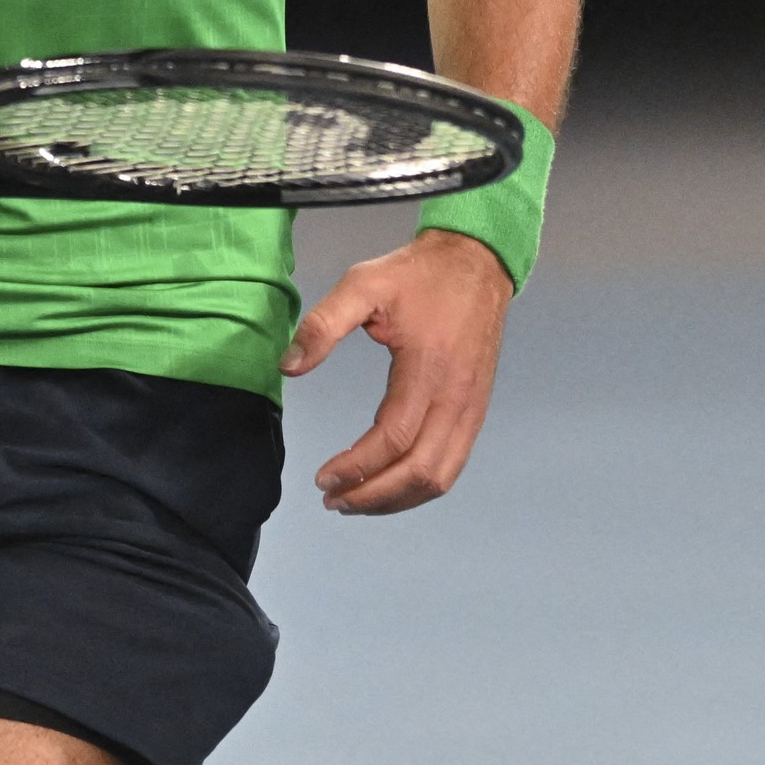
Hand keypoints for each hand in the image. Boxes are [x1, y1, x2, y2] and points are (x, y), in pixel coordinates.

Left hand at [280, 229, 514, 513]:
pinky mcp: (475, 410)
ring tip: (357, 501)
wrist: (476, 263)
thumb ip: (323, 325)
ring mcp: (471, 408)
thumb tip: (288, 366)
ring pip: (439, 477)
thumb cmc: (419, 275)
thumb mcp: (362, 284)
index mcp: (427, 370)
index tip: (322, 477)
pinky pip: (452, 463)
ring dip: (398, 499)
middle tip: (334, 500)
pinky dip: (421, 485)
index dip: (356, 468)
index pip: (391, 440)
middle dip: (373, 496)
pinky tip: (392, 484)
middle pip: (418, 472)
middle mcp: (455, 398)